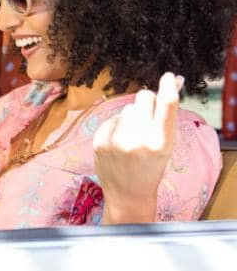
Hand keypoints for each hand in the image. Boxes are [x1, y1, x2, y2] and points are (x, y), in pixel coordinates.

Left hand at [93, 72, 183, 222]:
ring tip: (132, 138)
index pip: (167, 106)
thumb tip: (171, 82)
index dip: (168, 87)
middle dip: (147, 101)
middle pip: (143, 98)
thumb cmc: (151, 167)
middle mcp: (138, 140)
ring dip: (131, 117)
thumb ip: (165, 118)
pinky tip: (119, 142)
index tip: (168, 76)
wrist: (128, 194)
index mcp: (161, 143)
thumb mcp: (165, 146)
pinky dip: (117, 126)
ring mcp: (116, 140)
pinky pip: (112, 118)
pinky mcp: (100, 140)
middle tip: (148, 116)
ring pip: (127, 108)